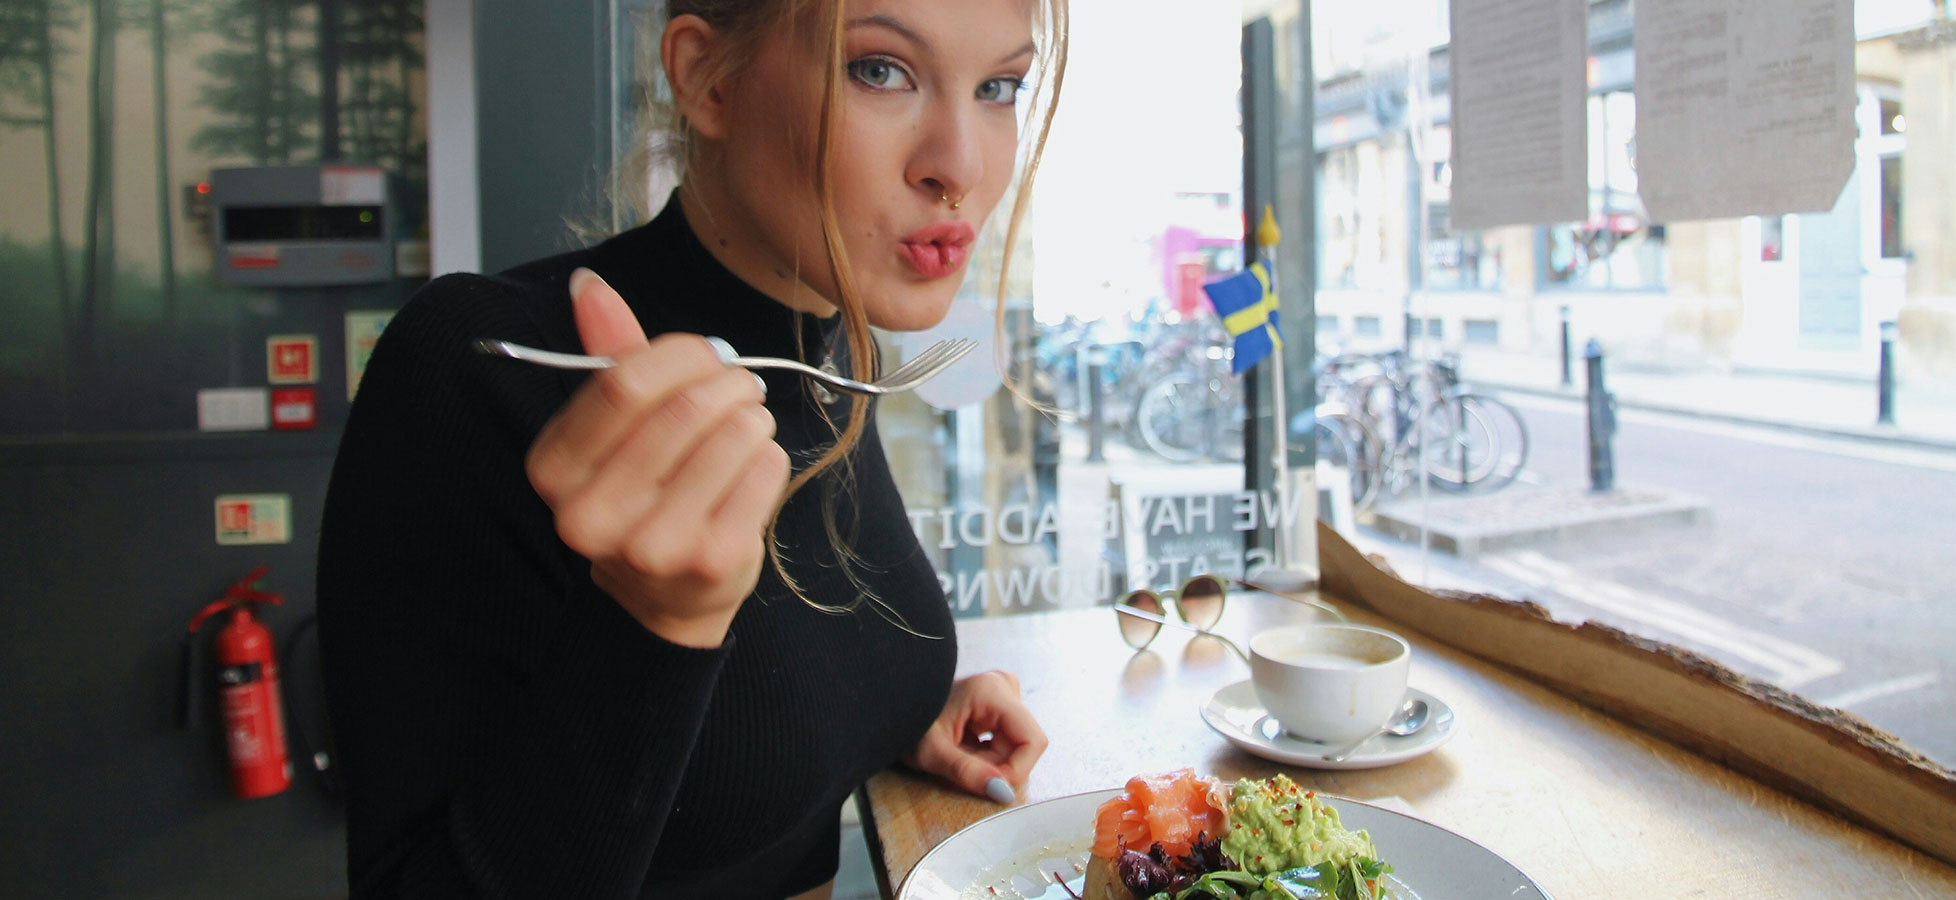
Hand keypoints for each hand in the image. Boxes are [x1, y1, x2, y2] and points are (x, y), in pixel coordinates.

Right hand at [526, 268, 789, 647]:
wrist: (661, 595)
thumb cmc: (639, 493)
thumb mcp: (609, 429)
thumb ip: (607, 354)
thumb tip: (588, 284)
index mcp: (554, 470)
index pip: (623, 385)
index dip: (680, 355)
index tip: (707, 355)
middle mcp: (592, 515)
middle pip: (685, 409)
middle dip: (728, 382)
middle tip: (740, 384)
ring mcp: (653, 545)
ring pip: (734, 434)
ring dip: (752, 417)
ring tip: (744, 425)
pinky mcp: (711, 561)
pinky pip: (765, 470)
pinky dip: (769, 455)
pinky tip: (750, 470)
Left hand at [906, 671, 1048, 804]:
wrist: (891, 707)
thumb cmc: (906, 722)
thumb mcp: (931, 753)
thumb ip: (967, 772)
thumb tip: (1003, 792)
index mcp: (992, 690)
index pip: (1033, 741)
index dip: (1017, 770)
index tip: (989, 785)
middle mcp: (1003, 686)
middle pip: (1022, 745)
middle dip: (996, 766)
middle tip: (960, 765)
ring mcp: (1002, 693)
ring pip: (1015, 745)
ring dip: (990, 762)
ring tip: (958, 754)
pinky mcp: (998, 704)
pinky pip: (1006, 740)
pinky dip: (986, 754)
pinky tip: (963, 747)